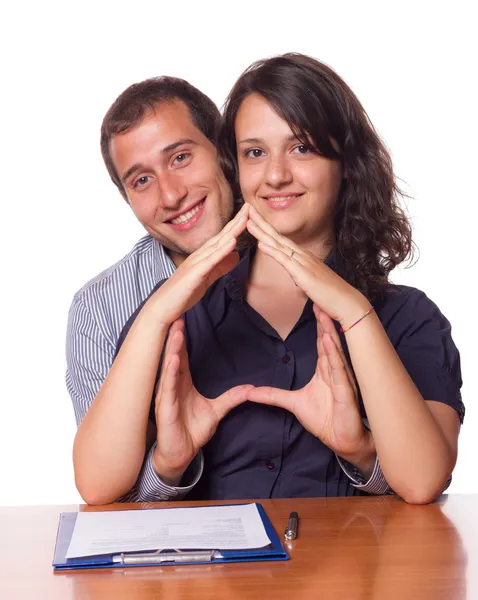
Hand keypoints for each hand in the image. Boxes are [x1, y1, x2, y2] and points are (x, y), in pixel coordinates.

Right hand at [151, 203, 249, 325]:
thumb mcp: (206, 278)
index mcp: (203, 257)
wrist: (162, 307)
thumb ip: (221, 267)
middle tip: (250, 206)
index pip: (222, 238)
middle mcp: (199, 256)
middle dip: (236, 221)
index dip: (236, 226)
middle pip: (221, 236)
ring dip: (232, 231)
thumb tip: (236, 256)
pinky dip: (222, 250)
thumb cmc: (182, 294)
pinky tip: (232, 241)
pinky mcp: (194, 274)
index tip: (249, 214)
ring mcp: (196, 263)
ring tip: (245, 218)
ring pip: (217, 244)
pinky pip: (210, 260)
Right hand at [152, 319, 252, 483]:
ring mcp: (167, 396)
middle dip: (175, 337)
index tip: (184, 320)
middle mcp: (172, 385)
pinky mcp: (165, 408)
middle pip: (174, 356)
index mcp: (182, 382)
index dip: (183, 339)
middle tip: (177, 316)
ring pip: (169, 368)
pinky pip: (167, 388)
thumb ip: (232, 398)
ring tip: (175, 332)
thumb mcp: (217, 411)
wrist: (181, 453)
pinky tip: (172, 360)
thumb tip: (251, 388)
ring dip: (171, 349)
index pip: (182, 356)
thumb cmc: (192, 430)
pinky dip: (169, 373)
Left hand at [246, 205, 368, 325]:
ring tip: (248, 221)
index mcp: (304, 258)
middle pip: (278, 237)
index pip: (282, 241)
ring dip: (262, 232)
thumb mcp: (313, 284)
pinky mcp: (304, 275)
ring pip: (279, 245)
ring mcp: (304, 264)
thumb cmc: (332, 296)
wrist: (348, 304)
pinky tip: (261, 244)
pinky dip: (272, 251)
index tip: (254, 219)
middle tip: (247, 209)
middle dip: (262, 223)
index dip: (267, 229)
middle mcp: (303, 257)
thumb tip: (299, 280)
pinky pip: (285, 261)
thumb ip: (304, 279)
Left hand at [246, 305, 374, 468]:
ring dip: (330, 331)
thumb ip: (272, 395)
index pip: (322, 342)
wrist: (342, 441)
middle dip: (324, 320)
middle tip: (320, 297)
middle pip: (329, 340)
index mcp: (325, 370)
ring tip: (324, 313)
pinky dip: (334, 355)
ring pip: (335, 351)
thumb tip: (249, 392)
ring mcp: (342, 380)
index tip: (314, 304)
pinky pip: (339, 371)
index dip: (319, 324)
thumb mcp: (293, 403)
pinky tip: (330, 341)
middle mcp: (335, 371)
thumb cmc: (324, 419)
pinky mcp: (346, 392)